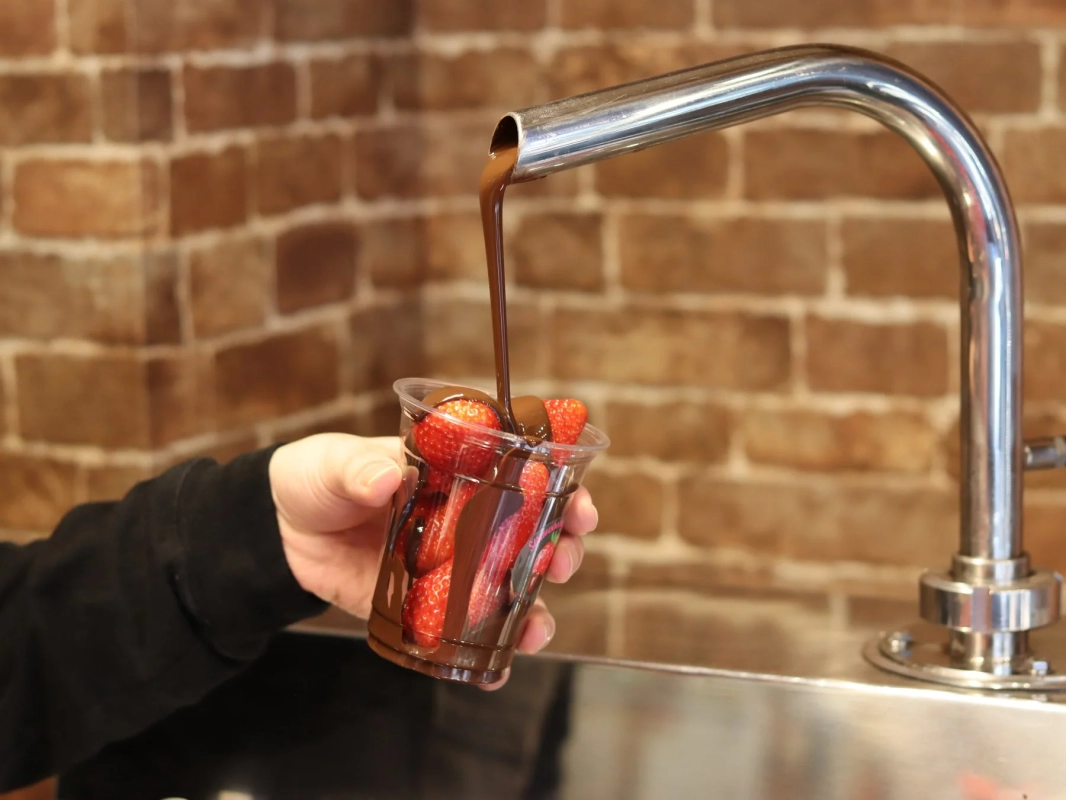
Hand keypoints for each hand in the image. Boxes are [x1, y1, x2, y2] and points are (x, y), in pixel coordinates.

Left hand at [269, 433, 598, 688]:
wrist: (278, 531)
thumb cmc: (317, 478)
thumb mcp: (334, 464)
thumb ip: (358, 469)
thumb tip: (384, 480)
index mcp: (455, 476)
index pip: (521, 478)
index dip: (560, 490)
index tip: (579, 505)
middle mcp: (463, 523)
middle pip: (529, 538)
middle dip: (560, 551)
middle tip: (562, 560)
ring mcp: (446, 569)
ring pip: (505, 591)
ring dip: (533, 610)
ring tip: (538, 626)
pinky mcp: (420, 610)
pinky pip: (460, 635)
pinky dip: (483, 656)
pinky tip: (497, 671)